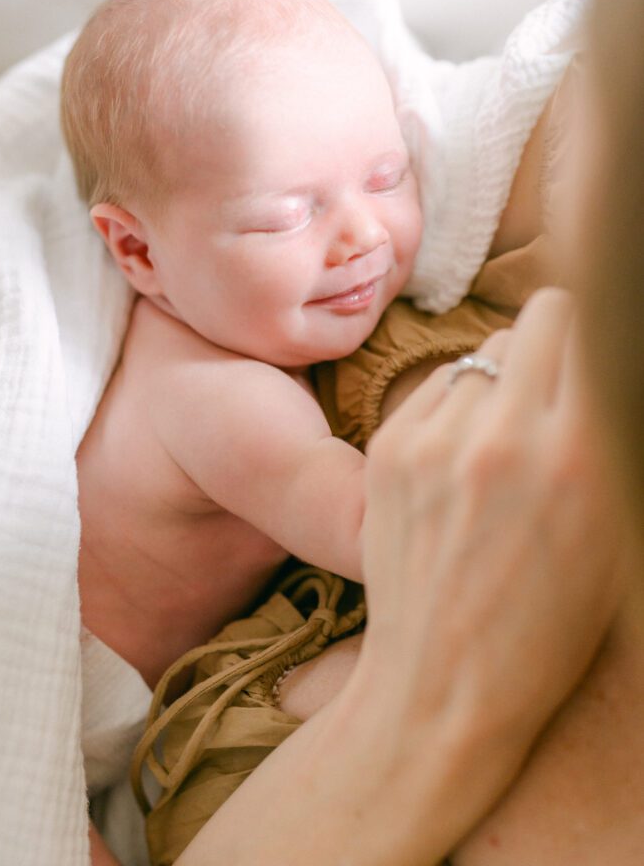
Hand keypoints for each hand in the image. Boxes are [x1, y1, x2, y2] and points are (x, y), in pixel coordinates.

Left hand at [357, 288, 623, 794]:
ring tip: (505, 432)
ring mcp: (436, 440)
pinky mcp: (388, 448)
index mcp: (580, 458)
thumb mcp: (613, 533)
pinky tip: (459, 456)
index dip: (600, 335)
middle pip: (542, 317)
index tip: (596, 352)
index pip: (594, 328)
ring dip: (505, 376)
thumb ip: (607, 436)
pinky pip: (439, 386)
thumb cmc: (548, 627)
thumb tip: (596, 368)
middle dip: (558, 340)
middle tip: (557, 384)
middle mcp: (505, 436)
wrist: (443, 685)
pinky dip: (457, 404)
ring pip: (485, 352)